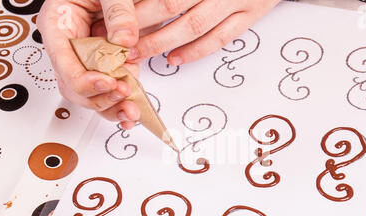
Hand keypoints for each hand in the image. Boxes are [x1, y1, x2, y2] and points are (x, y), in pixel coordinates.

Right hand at [37, 0, 141, 129]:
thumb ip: (117, 11)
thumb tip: (125, 40)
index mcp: (59, 25)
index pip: (64, 63)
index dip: (84, 80)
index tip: (106, 83)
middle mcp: (71, 46)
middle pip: (75, 86)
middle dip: (99, 98)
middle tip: (122, 96)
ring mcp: (89, 58)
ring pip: (92, 94)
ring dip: (111, 107)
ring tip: (130, 112)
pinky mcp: (108, 63)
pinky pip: (111, 89)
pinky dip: (122, 101)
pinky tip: (131, 110)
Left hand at [131, 0, 280, 64]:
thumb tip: (140, 0)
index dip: (136, 5)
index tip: (115, 16)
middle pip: (171, 5)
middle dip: (142, 24)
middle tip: (120, 38)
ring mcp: (236, 0)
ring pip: (194, 26)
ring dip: (163, 41)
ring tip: (140, 53)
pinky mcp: (249, 15)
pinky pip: (219, 38)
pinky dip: (195, 51)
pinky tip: (174, 58)